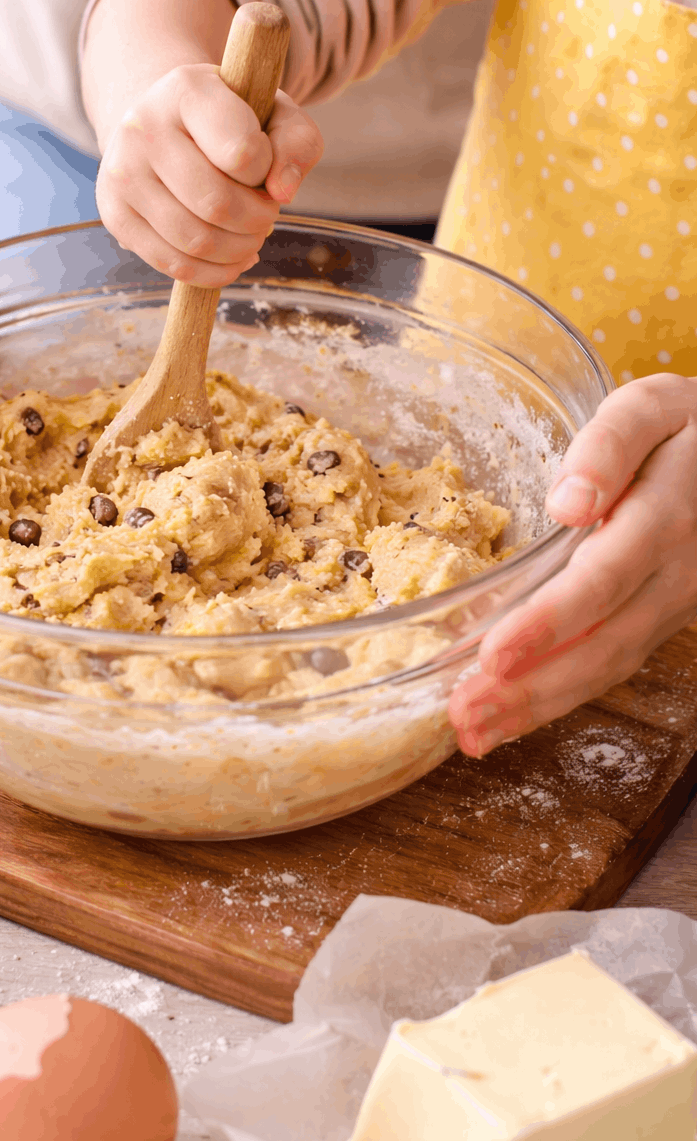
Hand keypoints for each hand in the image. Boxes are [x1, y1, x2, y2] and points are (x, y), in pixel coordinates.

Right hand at [95, 62, 322, 285]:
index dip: (266, 170)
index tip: (263, 163)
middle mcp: (142, 126)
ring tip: (251, 235)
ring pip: (196, 240)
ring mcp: (121, 173)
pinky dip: (214, 272)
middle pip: (217, 204)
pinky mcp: (114, 214)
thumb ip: (296, 142)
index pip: (242, 153)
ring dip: (239, 249)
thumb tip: (282, 191)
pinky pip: (173, 265)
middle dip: (258, 220)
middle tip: (266, 213)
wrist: (164, 124)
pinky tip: (232, 258)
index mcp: (186, 89)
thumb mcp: (274, 113)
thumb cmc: (229, 120)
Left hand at [450, 374, 696, 755]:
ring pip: (609, 667)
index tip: (493, 656)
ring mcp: (673, 605)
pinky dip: (561, 697)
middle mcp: (676, 574)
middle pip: (603, 644)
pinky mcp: (662, 619)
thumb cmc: (683, 427)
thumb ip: (611, 445)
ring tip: (473, 732)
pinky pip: (613, 665)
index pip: (602, 581)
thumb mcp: (654, 408)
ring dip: (540, 707)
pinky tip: (510, 716)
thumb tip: (567, 501)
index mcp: (666, 517)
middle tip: (465, 717)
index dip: (548, 624)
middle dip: (533, 689)